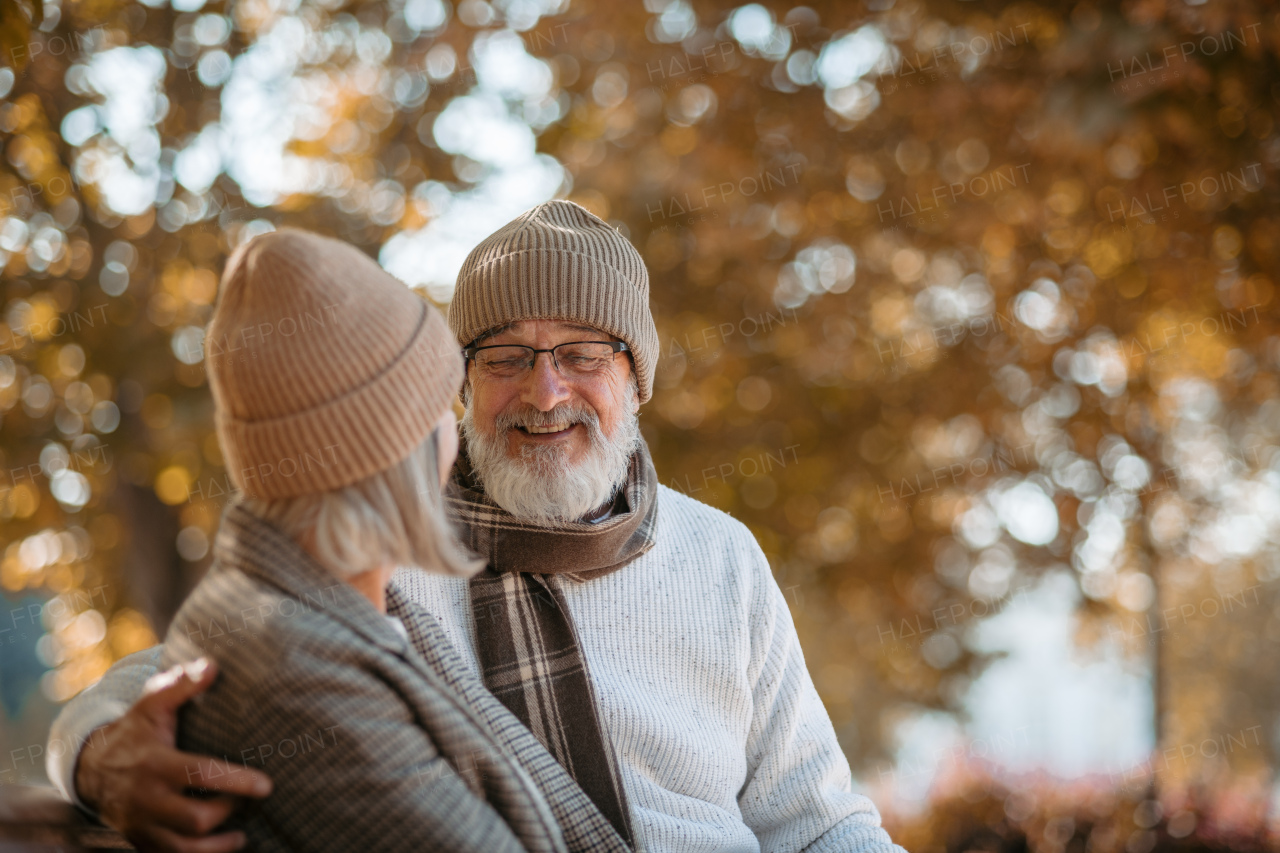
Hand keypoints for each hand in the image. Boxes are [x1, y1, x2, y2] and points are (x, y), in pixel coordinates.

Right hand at [75, 657, 272, 852]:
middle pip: (195, 819)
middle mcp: (146, 798)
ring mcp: (141, 824)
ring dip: (217, 844)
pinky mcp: (140, 841)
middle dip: (227, 811)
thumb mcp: (152, 703)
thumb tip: (213, 665)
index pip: (200, 774)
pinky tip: (222, 846)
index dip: (236, 782)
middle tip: (246, 799)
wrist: (91, 767)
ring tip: (240, 834)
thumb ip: (181, 684)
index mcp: (154, 763)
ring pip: (183, 848)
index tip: (266, 785)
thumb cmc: (135, 731)